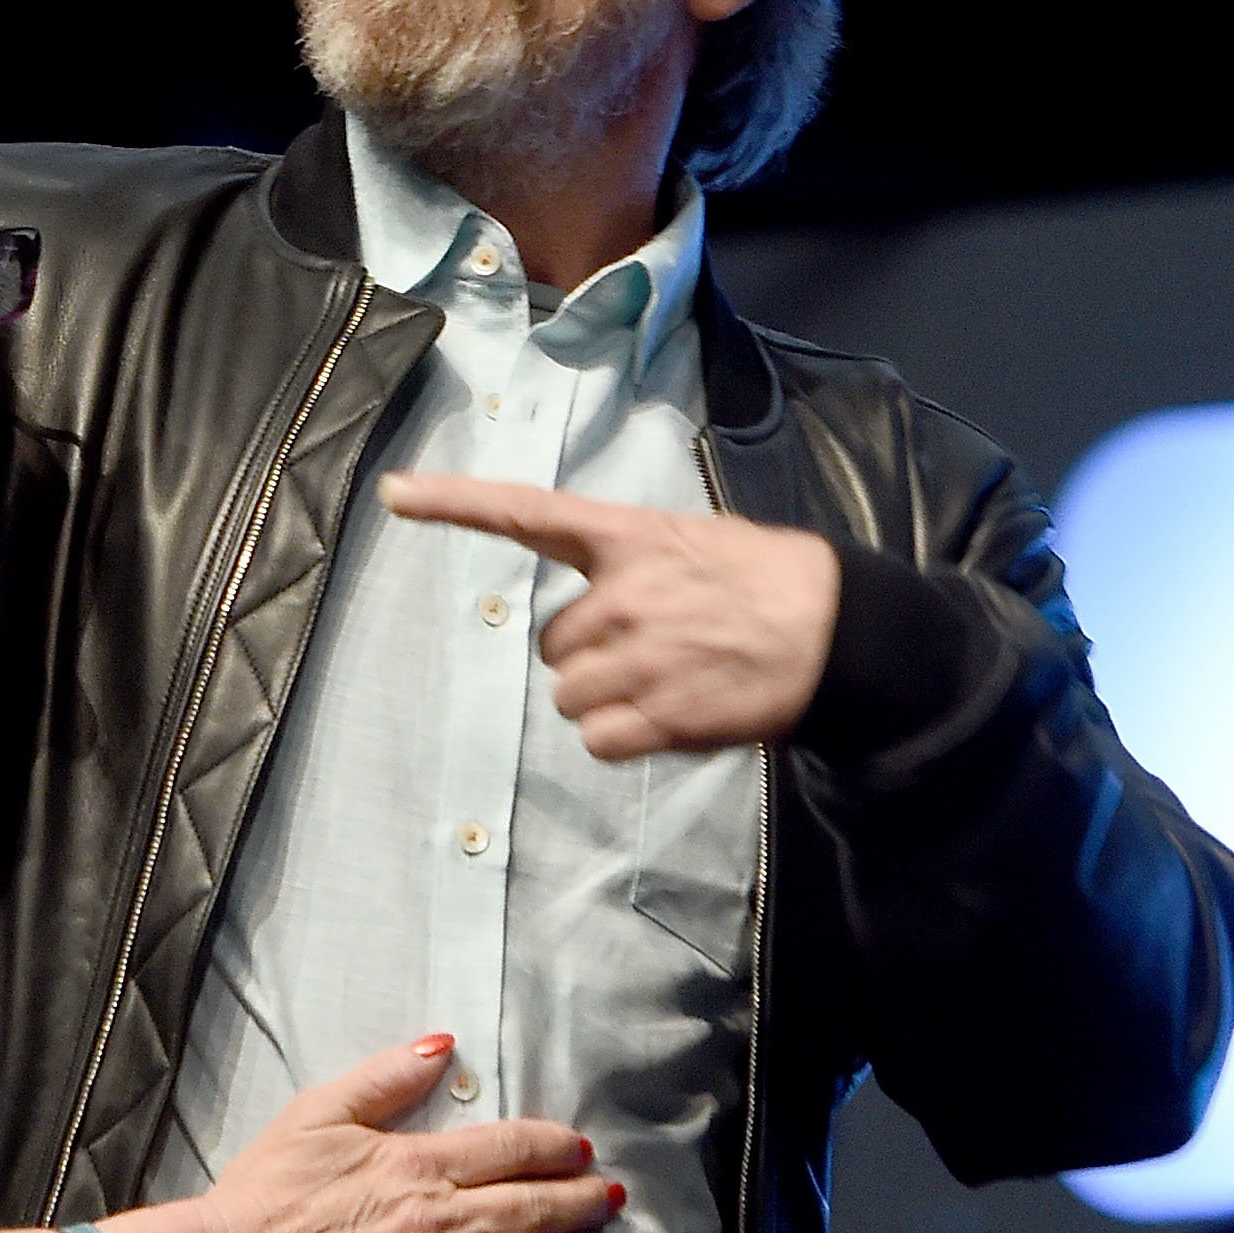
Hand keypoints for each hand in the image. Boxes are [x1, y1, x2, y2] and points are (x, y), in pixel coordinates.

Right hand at [171, 1036, 614, 1232]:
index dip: (556, 1146)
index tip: (581, 1147)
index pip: (511, 1148)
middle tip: (614, 1197)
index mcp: (417, 1161)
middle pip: (534, 1205)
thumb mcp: (318, 1112)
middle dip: (584, 1200)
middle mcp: (438, 1218)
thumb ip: (385, 1078)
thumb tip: (443, 1045)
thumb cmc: (268, 1187)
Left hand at [382, 472, 838, 760]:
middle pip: (552, 644)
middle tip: (653, 648)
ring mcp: (639, 656)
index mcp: (628, 537)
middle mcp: (622, 594)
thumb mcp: (692, 543)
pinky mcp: (661, 715)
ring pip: (569, 696)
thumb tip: (594, 606)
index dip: (453, 503)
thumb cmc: (766, 581)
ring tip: (668, 680)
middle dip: (590, 655)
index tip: (394, 492)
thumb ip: (630, 564)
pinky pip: (597, 740)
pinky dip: (621, 738)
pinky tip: (669, 715)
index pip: (526, 512)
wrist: (840, 630)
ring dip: (605, 700)